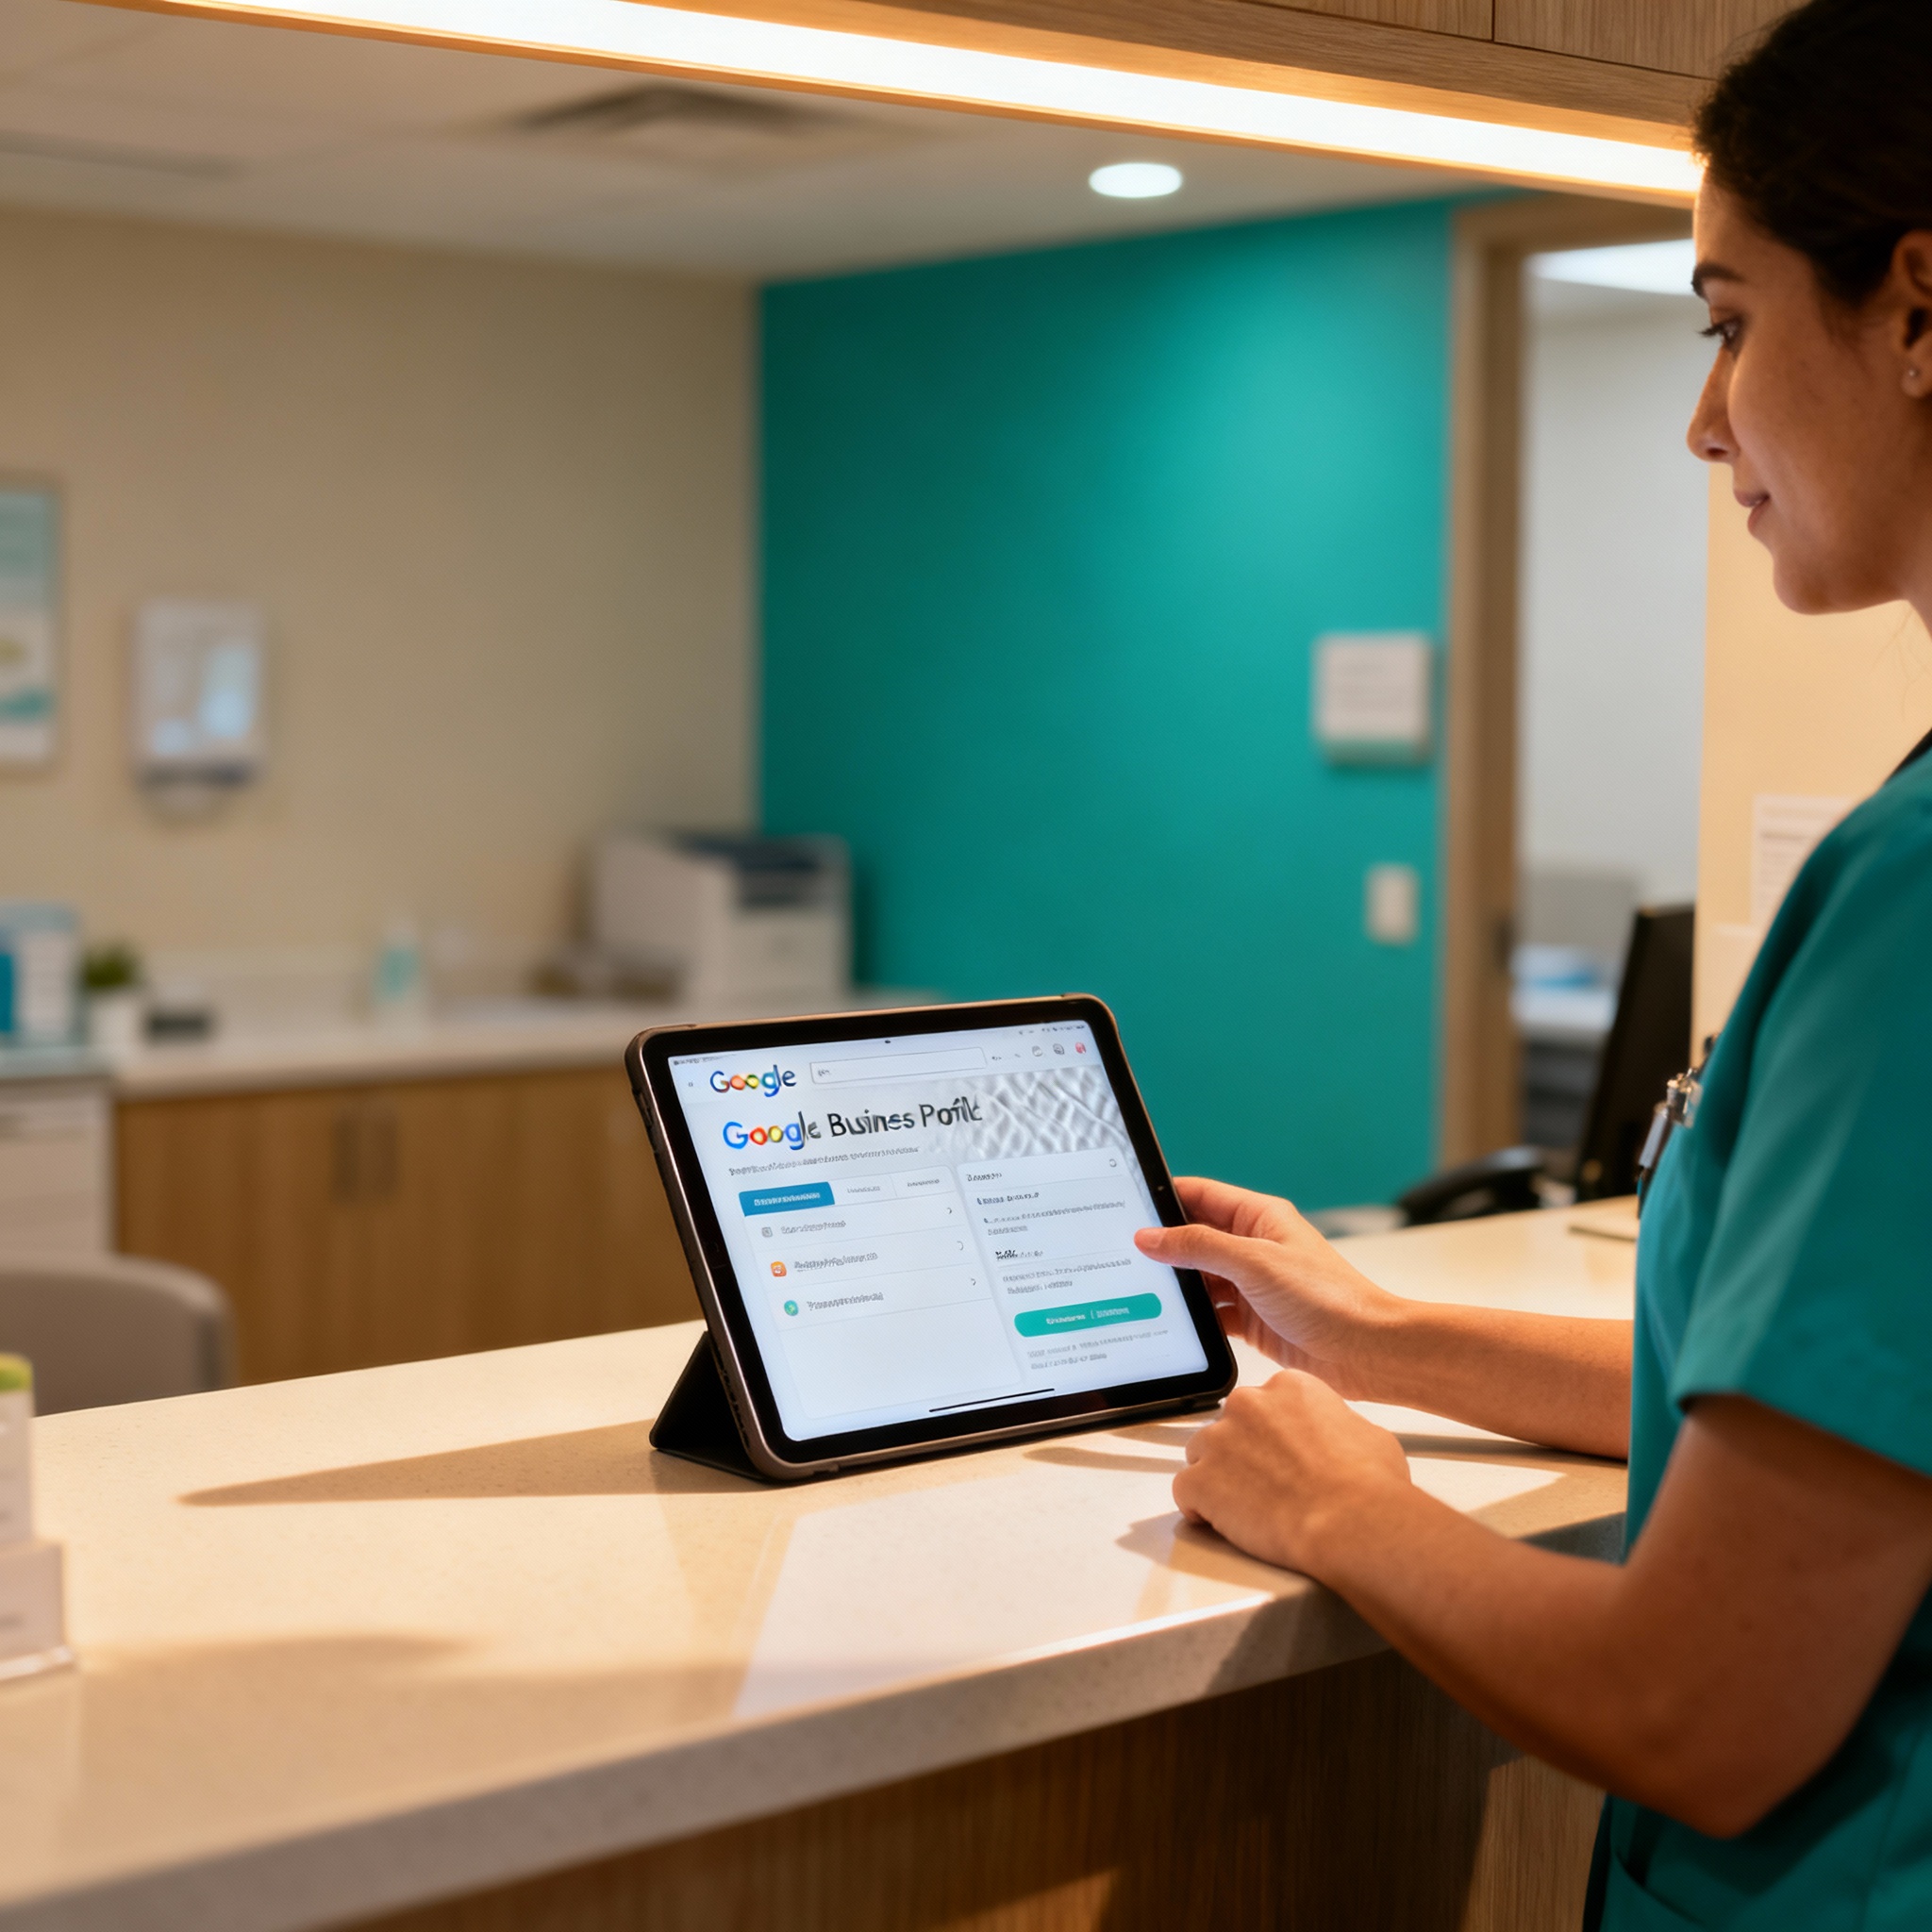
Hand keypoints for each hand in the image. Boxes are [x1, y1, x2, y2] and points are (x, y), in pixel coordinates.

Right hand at [1134, 1176, 1401, 1398]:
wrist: (1366, 1351)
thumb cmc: (1328, 1298)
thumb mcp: (1254, 1262)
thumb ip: (1199, 1246)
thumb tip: (1151, 1236)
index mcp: (1259, 1217)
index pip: (1199, 1195)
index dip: (1163, 1197)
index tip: (1127, 1205)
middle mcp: (1254, 1247)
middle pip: (1194, 1238)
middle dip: (1163, 1247)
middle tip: (1123, 1254)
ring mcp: (1253, 1285)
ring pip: (1200, 1278)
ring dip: (1177, 1286)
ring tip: (1142, 1290)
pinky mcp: (1253, 1320)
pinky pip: (1211, 1314)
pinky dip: (1193, 1319)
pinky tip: (1172, 1324)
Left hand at [1173, 1371, 1412, 1573]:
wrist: (1351, 1522)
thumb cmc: (1368, 1486)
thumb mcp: (1368, 1434)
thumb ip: (1337, 1424)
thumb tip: (1336, 1435)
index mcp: (1288, 1387)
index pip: (1265, 1405)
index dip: (1272, 1436)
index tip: (1279, 1457)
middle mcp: (1248, 1404)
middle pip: (1229, 1426)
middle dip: (1242, 1454)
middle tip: (1265, 1485)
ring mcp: (1219, 1440)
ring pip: (1201, 1454)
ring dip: (1217, 1477)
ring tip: (1245, 1507)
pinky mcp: (1201, 1479)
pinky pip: (1184, 1489)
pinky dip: (1198, 1507)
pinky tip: (1220, 1521)